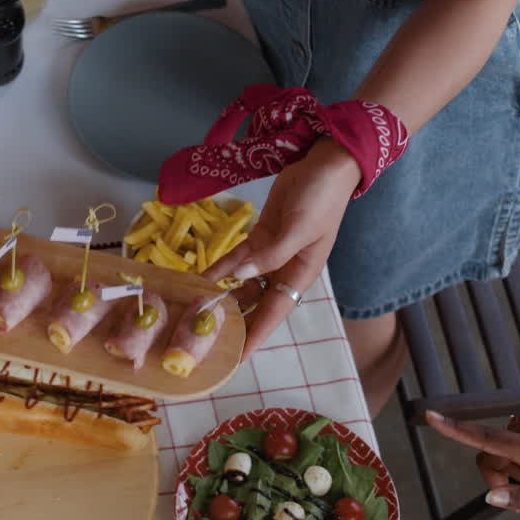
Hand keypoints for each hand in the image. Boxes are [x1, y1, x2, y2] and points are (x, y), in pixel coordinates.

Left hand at [202, 139, 360, 357]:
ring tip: (195, 311)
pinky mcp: (260, 236)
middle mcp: (285, 270)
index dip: (255, 336)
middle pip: (256, 303)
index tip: (237, 358)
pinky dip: (219, 269)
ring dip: (221, 295)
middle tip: (205, 339)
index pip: (274, 313)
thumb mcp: (300, 228)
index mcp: (301, 274)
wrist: (324, 162)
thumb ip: (271, 255)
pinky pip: (235, 259)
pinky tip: (199, 280)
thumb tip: (241, 277)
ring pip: (242, 283)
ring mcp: (270, 253)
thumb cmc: (321, 198)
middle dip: (234, 321)